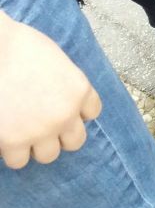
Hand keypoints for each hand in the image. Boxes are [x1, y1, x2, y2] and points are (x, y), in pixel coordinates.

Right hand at [0, 13, 101, 169]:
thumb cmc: (22, 47)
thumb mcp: (57, 61)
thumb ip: (64, 84)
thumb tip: (60, 97)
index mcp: (80, 90)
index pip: (92, 112)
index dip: (77, 111)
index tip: (61, 105)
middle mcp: (66, 114)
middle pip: (75, 142)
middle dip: (61, 135)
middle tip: (42, 124)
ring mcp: (40, 131)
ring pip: (48, 156)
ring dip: (36, 146)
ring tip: (22, 130)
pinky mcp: (13, 141)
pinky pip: (18, 160)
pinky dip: (11, 151)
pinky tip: (5, 134)